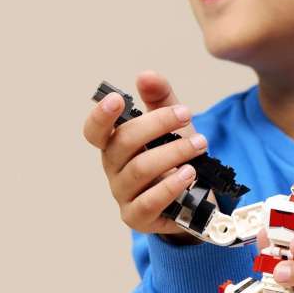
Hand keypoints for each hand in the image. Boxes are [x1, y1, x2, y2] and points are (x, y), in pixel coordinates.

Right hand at [82, 70, 210, 238]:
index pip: (95, 131)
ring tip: (199, 144)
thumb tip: (145, 75)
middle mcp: (113, 168)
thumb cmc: (175, 157)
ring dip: (173, 153)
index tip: (117, 99)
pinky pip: (149, 202)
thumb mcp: (173, 125)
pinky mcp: (138, 217)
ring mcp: (123, 195)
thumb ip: (160, 99)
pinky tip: (189, 174)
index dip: (101, 116)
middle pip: (123, 143)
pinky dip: (170, 186)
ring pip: (140, 170)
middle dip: (157, 124)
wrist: (195, 199)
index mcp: (114, 143)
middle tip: (186, 115)